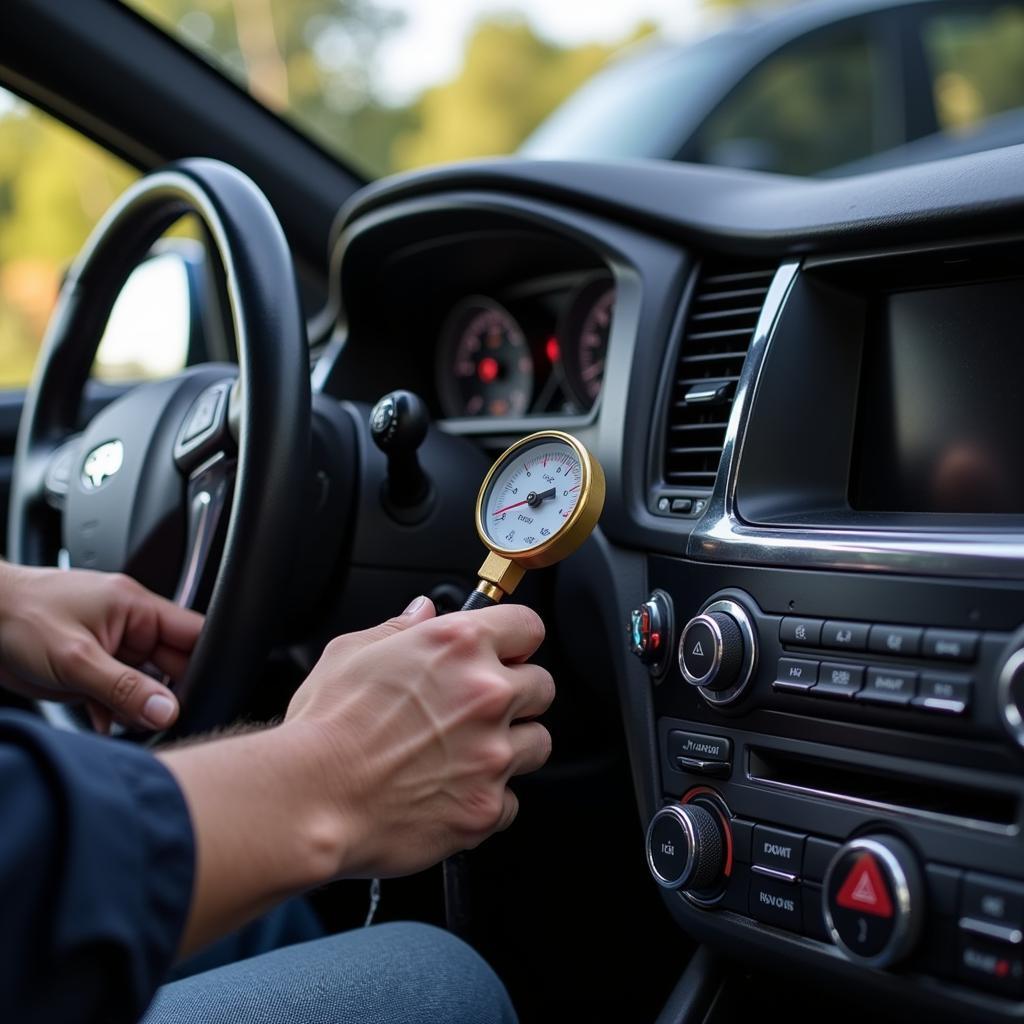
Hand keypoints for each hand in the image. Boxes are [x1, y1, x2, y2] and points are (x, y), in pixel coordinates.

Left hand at [0, 564, 202, 731]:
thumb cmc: (18, 617)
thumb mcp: (75, 659)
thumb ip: (124, 688)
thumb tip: (167, 710)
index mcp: (136, 607)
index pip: (193, 633)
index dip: (205, 663)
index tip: (205, 695)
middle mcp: (128, 625)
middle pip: (172, 664)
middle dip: (167, 693)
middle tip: (157, 716)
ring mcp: (109, 647)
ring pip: (144, 683)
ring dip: (137, 705)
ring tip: (124, 718)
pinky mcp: (89, 668)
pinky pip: (117, 694)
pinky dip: (113, 711)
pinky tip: (103, 722)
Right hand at [284, 596, 554, 877]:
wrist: (309, 799)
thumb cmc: (324, 728)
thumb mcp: (351, 653)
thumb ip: (400, 628)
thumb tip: (423, 611)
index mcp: (458, 646)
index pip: (528, 626)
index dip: (515, 640)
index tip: (506, 652)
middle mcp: (485, 695)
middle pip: (542, 686)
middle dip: (517, 695)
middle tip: (479, 709)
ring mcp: (492, 754)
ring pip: (538, 743)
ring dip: (512, 746)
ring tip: (468, 752)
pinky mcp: (486, 807)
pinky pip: (511, 800)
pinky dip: (489, 798)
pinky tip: (452, 792)